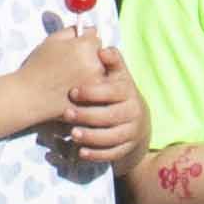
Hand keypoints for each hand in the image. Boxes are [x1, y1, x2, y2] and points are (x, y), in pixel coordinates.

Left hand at [57, 46, 142, 162]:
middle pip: (110, 116)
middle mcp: (134, 112)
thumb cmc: (119, 93)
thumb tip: (103, 49)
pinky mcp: (127, 149)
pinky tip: (81, 151)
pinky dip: (96, 154)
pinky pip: (112, 154)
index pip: (112, 91)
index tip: (73, 92)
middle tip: (66, 114)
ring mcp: (131, 132)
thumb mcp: (118, 76)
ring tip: (72, 134)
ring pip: (111, 137)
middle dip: (86, 115)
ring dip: (90, 136)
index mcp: (129, 91)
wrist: (138, 120)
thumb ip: (111, 62)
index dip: (92, 92)